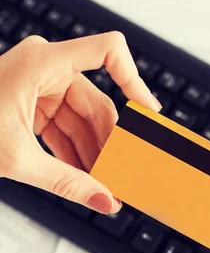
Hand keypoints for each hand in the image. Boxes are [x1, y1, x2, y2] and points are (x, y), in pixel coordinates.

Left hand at [0, 33, 160, 213]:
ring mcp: (39, 87)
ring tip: (104, 183)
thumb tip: (105, 200)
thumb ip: (68, 182)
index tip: (149, 113)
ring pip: (81, 120)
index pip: (107, 52)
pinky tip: (86, 176)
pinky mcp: (33, 105)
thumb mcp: (18, 159)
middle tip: (125, 173)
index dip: (135, 79)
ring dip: (94, 154)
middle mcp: (44, 69)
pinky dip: (75, 152)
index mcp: (42, 64)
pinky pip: (65, 128)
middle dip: (110, 143)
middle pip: (97, 102)